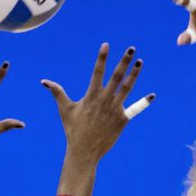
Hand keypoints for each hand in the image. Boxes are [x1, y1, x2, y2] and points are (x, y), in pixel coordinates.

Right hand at [41, 43, 153, 165]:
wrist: (84, 151)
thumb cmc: (73, 129)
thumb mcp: (64, 109)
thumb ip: (57, 92)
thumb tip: (43, 81)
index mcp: (91, 96)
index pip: (97, 72)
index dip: (102, 58)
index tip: (106, 45)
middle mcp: (104, 100)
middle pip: (116, 76)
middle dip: (124, 61)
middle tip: (132, 49)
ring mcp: (115, 109)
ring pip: (127, 88)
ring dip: (134, 74)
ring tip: (140, 62)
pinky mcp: (122, 120)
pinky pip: (134, 109)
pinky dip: (143, 103)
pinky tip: (152, 95)